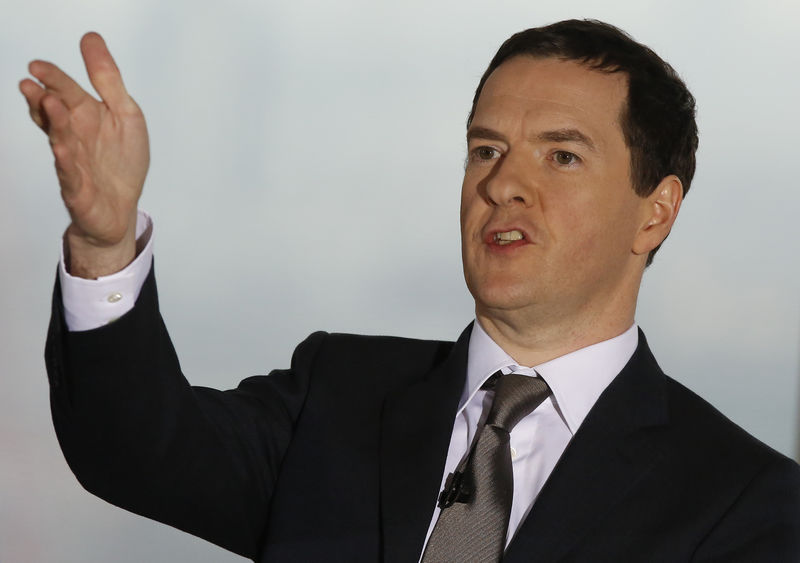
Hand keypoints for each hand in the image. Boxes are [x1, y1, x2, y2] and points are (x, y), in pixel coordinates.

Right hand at [20, 32, 148, 277]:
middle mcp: (74, 137)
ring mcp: (74, 163)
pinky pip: (71, 174)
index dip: (53, 79)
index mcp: (84, 117)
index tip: (38, 66)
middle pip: (58, 114)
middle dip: (46, 99)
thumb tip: (90, 38)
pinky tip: (61, 149)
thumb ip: (107, 78)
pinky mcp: (79, 189)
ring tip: (48, 104)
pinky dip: (66, 162)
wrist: (119, 210)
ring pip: (62, 140)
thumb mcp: (125, 113)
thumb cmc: (120, 161)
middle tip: (33, 83)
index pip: (65, 93)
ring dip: (55, 123)